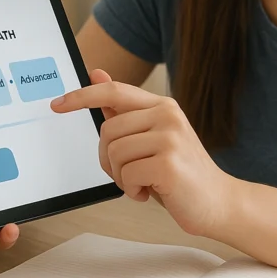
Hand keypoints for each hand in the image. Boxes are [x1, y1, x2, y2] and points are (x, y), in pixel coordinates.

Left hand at [51, 69, 235, 237]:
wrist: (219, 202)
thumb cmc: (181, 172)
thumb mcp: (151, 138)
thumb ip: (123, 110)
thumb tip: (96, 75)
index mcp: (162, 105)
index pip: (113, 91)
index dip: (82, 96)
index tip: (57, 104)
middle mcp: (167, 115)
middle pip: (107, 131)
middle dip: (109, 159)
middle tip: (129, 174)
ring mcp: (170, 137)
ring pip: (114, 153)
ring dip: (121, 177)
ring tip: (143, 182)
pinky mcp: (169, 163)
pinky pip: (126, 175)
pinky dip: (132, 190)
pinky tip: (150, 192)